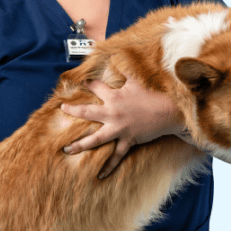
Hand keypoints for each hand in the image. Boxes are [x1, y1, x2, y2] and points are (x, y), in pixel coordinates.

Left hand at [60, 72, 183, 177]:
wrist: (168, 112)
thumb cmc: (152, 95)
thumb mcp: (137, 80)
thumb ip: (125, 69)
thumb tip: (117, 54)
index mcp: (114, 97)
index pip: (96, 87)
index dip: (88, 84)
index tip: (81, 83)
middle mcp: (113, 113)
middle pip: (88, 112)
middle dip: (73, 110)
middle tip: (62, 109)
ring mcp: (119, 129)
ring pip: (95, 139)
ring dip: (80, 145)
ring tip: (66, 150)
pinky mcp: (127, 141)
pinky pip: (116, 156)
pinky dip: (108, 167)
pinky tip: (99, 176)